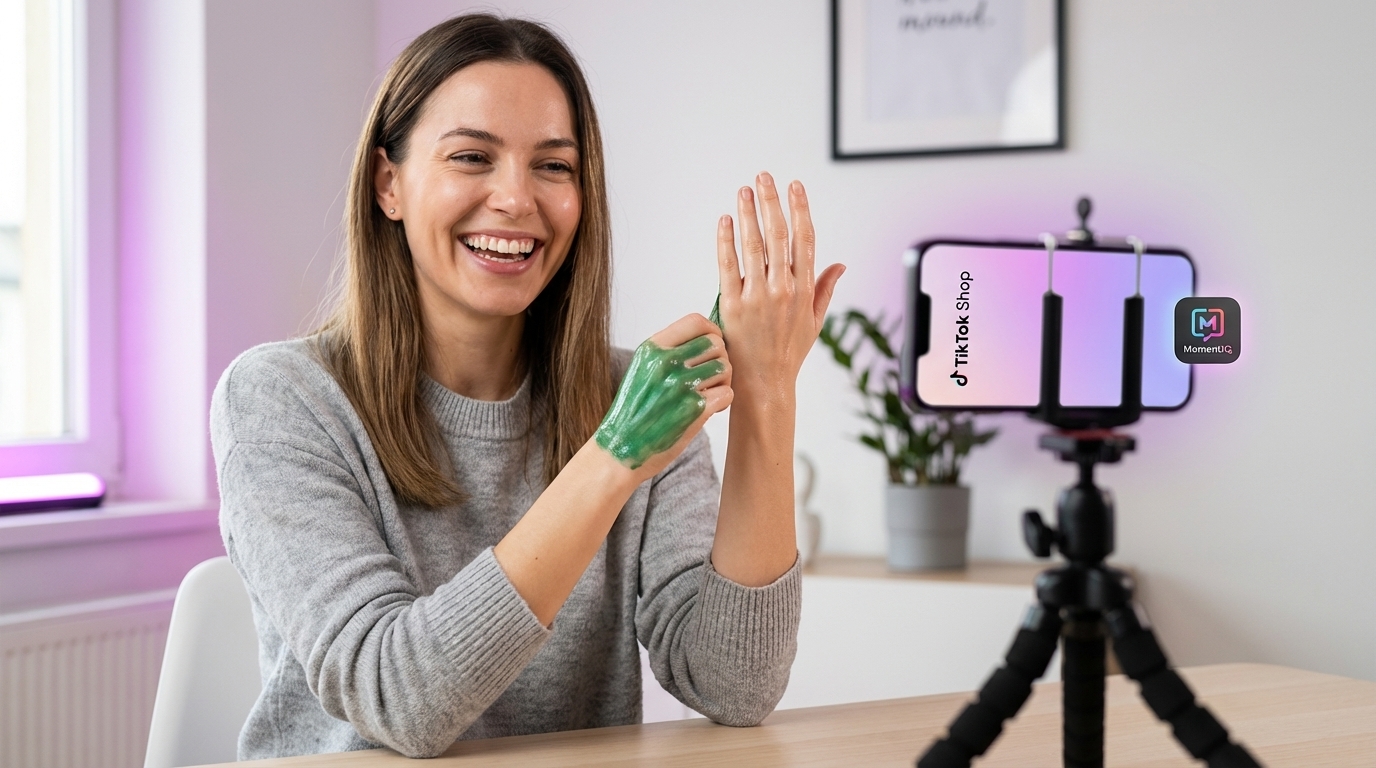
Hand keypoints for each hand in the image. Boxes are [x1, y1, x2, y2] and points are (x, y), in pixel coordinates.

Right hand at [593, 314, 732, 480]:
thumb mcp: (642, 368)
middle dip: (718, 359)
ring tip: (708, 393)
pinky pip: (727, 393)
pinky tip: (709, 409)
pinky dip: (722, 402)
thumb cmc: (633, 410)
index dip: (712, 332)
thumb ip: (670, 350)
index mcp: (652, 348)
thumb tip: (709, 336)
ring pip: (725, 368)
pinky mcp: (694, 410)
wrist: (620, 448)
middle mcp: (666, 363)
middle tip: (709, 376)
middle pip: (716, 343)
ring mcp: (681, 386)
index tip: (711, 347)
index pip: (697, 321)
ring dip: (722, 381)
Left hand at [716, 173, 844, 403]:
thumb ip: (825, 289)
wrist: (765, 383)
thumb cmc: (789, 353)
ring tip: (744, 191)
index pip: (805, 239)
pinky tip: (725, 221)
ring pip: (753, 246)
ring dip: (748, 213)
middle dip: (771, 202)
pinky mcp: (732, 305)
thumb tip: (840, 264)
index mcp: (805, 290)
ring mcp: (757, 297)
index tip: (795, 186)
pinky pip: (727, 266)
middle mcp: (783, 290)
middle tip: (764, 177)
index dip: (800, 209)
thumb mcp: (814, 322)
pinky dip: (726, 241)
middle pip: (778, 235)